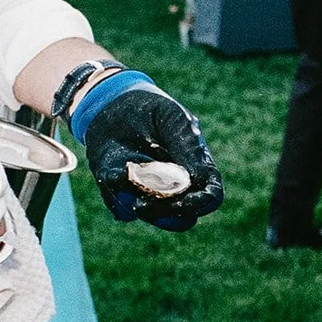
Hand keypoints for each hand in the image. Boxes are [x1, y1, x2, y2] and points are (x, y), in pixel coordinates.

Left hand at [69, 75, 223, 231]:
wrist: (112, 103)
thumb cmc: (151, 109)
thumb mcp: (174, 119)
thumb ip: (188, 147)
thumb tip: (199, 181)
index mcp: (197, 168)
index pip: (210, 197)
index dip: (201, 203)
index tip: (185, 200)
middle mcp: (176, 188)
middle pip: (182, 218)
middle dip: (167, 214)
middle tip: (150, 201)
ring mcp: (148, 194)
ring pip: (151, 216)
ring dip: (141, 204)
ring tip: (129, 176)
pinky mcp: (122, 195)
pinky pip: (121, 208)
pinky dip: (116, 194)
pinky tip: (112, 172)